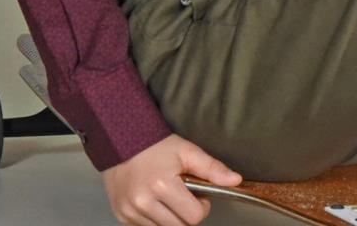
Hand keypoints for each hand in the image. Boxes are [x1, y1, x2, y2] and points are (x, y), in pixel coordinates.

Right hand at [101, 132, 242, 224]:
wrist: (121, 139)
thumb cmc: (155, 145)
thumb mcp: (187, 151)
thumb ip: (212, 168)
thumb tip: (235, 180)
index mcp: (162, 185)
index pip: (194, 216)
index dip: (202, 207)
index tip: (199, 195)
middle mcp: (144, 201)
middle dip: (187, 214)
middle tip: (184, 194)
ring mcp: (131, 210)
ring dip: (170, 218)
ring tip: (169, 196)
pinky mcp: (122, 215)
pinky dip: (154, 218)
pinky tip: (154, 200)